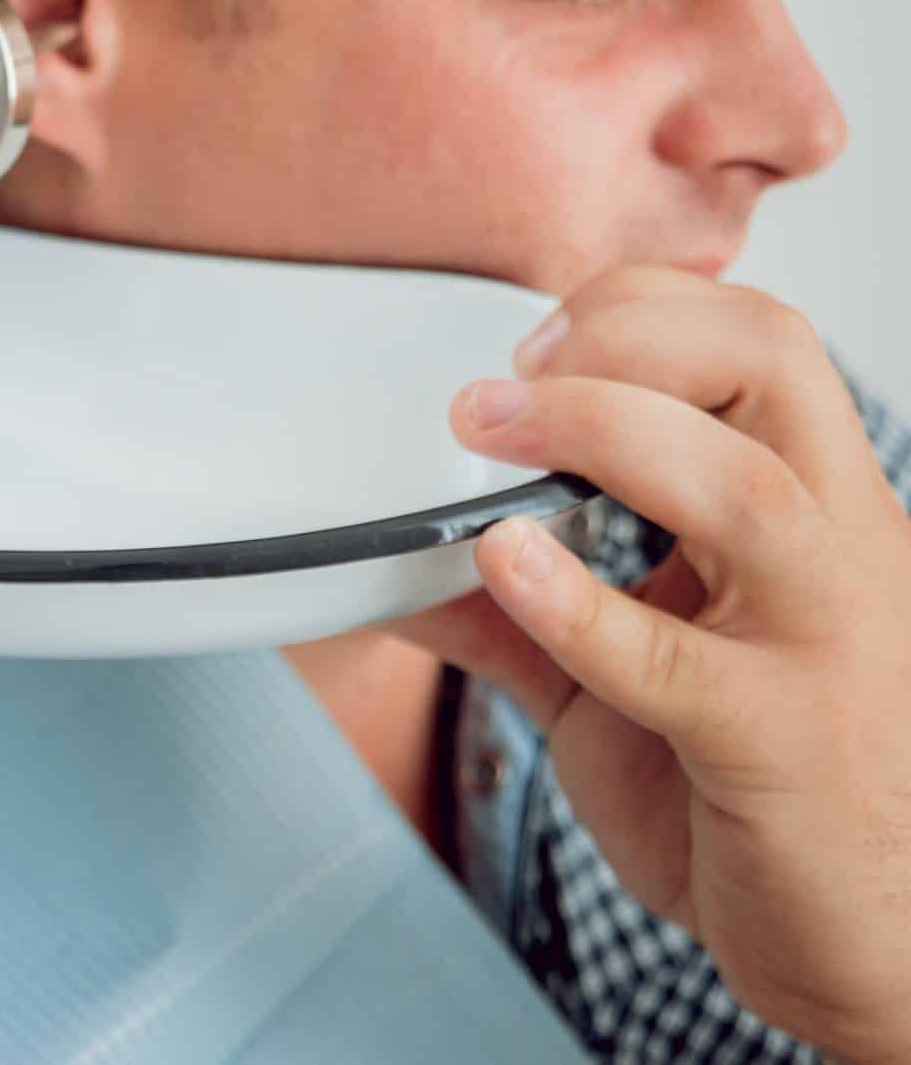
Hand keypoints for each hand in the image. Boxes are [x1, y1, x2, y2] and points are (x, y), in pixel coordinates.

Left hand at [391, 267, 910, 1061]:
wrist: (877, 949)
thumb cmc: (763, 794)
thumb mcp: (627, 683)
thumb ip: (524, 616)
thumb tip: (395, 568)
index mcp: (811, 512)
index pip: (759, 340)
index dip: (642, 309)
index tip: (536, 340)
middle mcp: (836, 553)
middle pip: (775, 363)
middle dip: (632, 335)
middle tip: (509, 372)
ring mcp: (818, 644)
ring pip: (748, 489)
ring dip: (602, 431)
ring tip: (485, 427)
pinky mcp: (778, 744)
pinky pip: (674, 661)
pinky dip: (577, 601)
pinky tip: (502, 561)